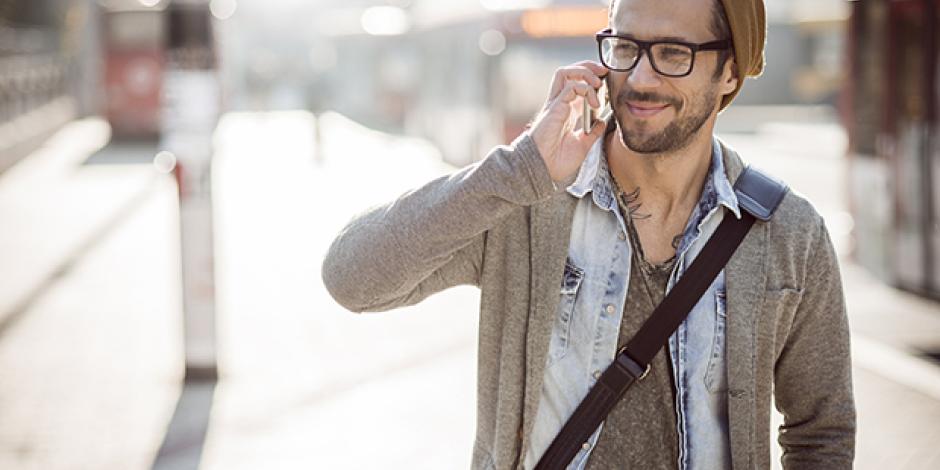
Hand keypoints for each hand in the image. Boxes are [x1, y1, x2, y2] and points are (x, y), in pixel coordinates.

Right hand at [528, 61, 608, 182]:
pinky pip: (570, 86)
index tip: (608, 88)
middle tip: (604, 72)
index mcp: (566, 112)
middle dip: (588, 67)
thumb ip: (592, 133)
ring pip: (566, 73)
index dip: (593, 82)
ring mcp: (556, 104)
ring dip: (585, 72)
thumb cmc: (557, 161)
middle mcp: (559, 105)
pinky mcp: (555, 107)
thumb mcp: (582, 146)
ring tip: (598, 83)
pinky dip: (586, 89)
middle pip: (569, 73)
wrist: (544, 170)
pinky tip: (594, 102)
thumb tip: (602, 122)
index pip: (577, 86)